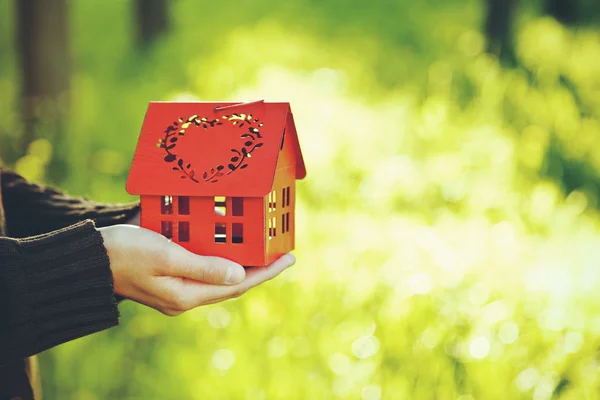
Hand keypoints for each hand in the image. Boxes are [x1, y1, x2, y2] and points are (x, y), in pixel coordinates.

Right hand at [99, 224, 295, 315]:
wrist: (90, 258)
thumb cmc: (126, 253)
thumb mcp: (167, 256)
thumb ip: (205, 267)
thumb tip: (241, 276)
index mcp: (187, 295)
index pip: (238, 286)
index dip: (266, 273)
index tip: (289, 259)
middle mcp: (185, 295)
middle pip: (232, 282)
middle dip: (259, 268)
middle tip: (281, 252)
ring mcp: (176, 287)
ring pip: (219, 274)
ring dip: (240, 260)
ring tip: (260, 245)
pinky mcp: (168, 275)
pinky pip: (203, 266)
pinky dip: (218, 254)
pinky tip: (226, 239)